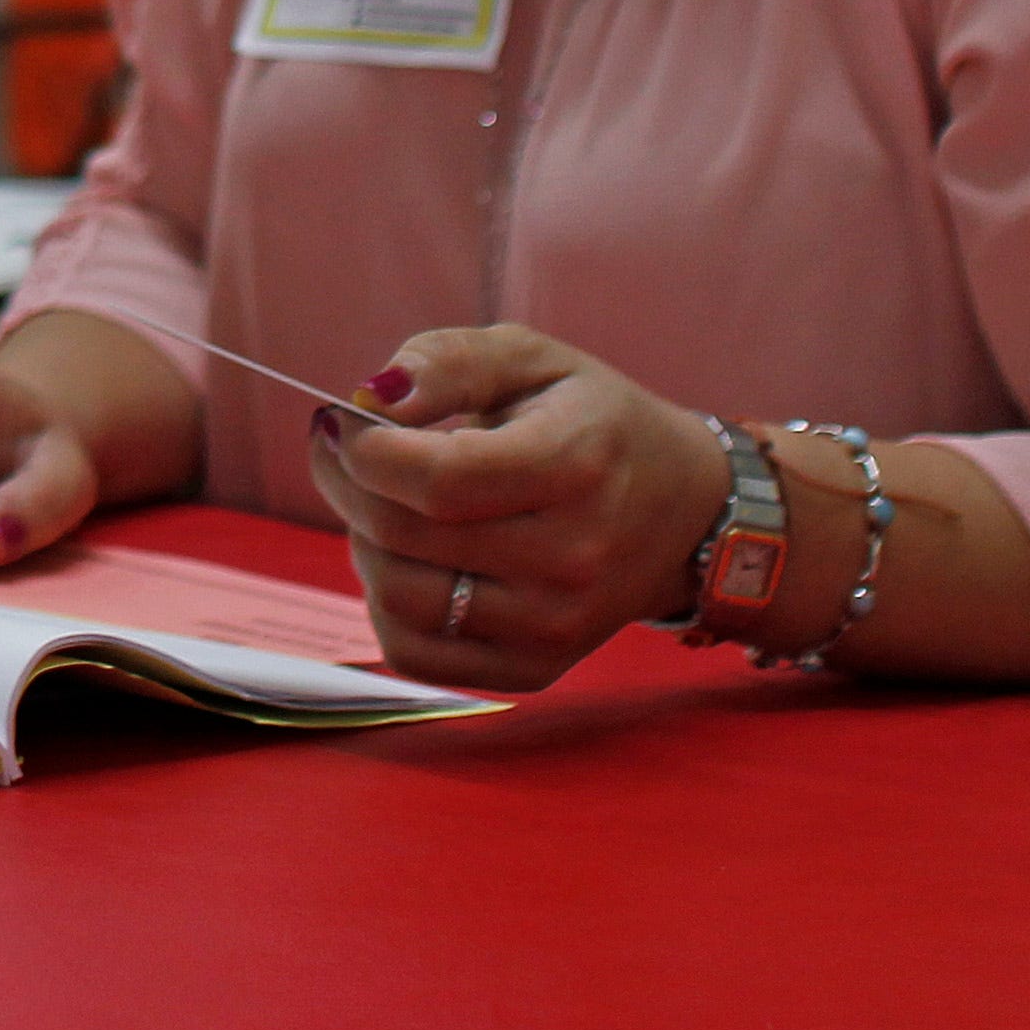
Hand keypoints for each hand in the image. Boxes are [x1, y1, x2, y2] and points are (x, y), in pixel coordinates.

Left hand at [306, 324, 732, 690]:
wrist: (684, 512)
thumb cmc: (594, 423)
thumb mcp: (535, 360)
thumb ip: (451, 360)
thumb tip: (373, 395)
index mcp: (576, 466)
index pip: (438, 479)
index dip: (364, 448)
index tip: (345, 420)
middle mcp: (571, 558)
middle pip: (404, 533)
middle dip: (346, 483)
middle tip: (344, 451)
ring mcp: (555, 626)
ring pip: (396, 595)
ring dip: (362, 539)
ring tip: (383, 502)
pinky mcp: (535, 669)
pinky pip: (414, 652)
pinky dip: (385, 603)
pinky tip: (408, 559)